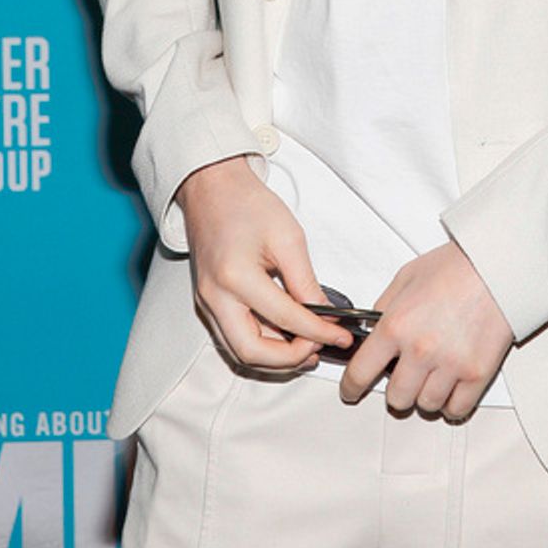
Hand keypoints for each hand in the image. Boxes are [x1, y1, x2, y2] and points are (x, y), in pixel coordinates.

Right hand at [176, 155, 353, 370]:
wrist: (212, 188)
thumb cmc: (246, 204)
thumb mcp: (288, 236)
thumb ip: (306, 281)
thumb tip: (324, 314)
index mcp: (235, 276)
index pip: (285, 318)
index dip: (318, 332)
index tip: (340, 337)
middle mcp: (215, 296)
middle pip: (251, 352)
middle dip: (289, 359)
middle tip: (319, 348)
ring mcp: (207, 303)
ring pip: (240, 352)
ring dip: (275, 358)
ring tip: (306, 347)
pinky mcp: (208, 303)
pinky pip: (233, 338)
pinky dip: (261, 345)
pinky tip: (284, 337)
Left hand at [339, 241, 514, 419]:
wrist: (497, 266)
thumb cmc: (455, 267)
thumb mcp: (406, 278)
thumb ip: (384, 308)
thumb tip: (370, 331)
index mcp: (397, 325)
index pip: (361, 372)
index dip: (352, 387)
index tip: (351, 391)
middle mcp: (421, 350)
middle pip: (396, 399)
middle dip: (396, 389)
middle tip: (404, 377)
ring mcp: (450, 365)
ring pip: (426, 405)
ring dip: (425, 395)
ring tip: (431, 376)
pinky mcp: (477, 374)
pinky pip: (456, 409)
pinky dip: (451, 403)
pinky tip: (450, 387)